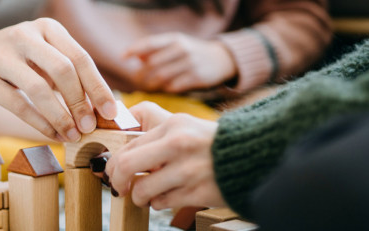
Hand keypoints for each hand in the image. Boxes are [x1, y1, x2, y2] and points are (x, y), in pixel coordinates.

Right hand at [0, 19, 117, 141]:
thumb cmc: (16, 60)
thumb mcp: (43, 56)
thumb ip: (69, 75)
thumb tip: (103, 107)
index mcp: (47, 29)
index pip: (80, 58)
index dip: (98, 87)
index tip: (111, 112)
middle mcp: (25, 37)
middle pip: (62, 70)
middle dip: (80, 102)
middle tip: (90, 127)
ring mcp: (2, 57)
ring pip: (39, 89)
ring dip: (60, 116)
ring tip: (73, 135)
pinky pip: (18, 104)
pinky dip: (40, 123)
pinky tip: (53, 134)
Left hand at [105, 102, 226, 208]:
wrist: (254, 156)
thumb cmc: (214, 144)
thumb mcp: (186, 127)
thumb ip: (157, 136)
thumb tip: (122, 154)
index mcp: (173, 125)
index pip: (128, 145)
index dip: (114, 162)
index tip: (114, 171)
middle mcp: (178, 145)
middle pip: (124, 166)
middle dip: (116, 181)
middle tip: (118, 187)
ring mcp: (187, 170)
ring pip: (141, 190)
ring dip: (138, 197)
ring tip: (144, 196)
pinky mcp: (197, 192)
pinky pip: (162, 203)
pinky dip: (158, 203)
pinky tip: (167, 197)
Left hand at [125, 33, 236, 92]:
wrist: (222, 59)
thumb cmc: (192, 52)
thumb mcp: (176, 45)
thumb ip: (155, 50)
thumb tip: (134, 57)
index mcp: (174, 39)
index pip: (149, 43)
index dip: (134, 50)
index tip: (123, 57)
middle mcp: (182, 49)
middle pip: (152, 64)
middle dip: (141, 74)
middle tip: (136, 80)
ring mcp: (190, 63)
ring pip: (161, 77)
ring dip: (150, 84)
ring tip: (147, 86)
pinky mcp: (197, 77)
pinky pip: (173, 86)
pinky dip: (165, 88)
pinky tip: (164, 88)